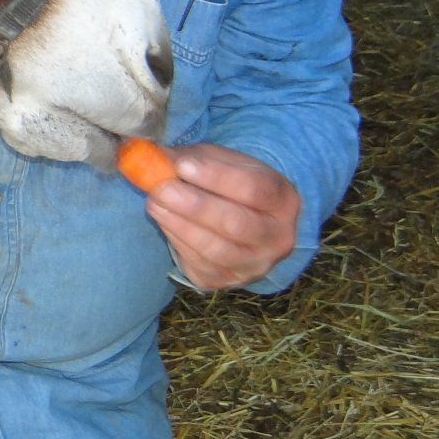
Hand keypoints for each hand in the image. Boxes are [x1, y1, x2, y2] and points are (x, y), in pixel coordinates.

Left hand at [144, 143, 299, 290]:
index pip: (254, 189)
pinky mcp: (229, 281)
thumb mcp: (222, 163)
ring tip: (155, 203)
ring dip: (179, 225)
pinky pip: (199, 264)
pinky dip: (177, 241)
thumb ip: (195, 159)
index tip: (182, 165)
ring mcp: (256, 265)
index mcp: (283, 200)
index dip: (216, 177)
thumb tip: (157, 157)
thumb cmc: (231, 185)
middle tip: (162, 189)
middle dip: (195, 206)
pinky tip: (165, 221)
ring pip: (215, 250)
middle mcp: (278, 238)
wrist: (244, 222)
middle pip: (236, 224)